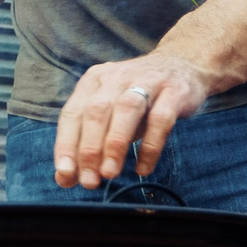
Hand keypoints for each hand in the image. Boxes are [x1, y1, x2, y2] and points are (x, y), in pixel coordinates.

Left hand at [57, 52, 211, 187]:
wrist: (182, 65)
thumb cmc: (137, 97)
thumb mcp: (110, 113)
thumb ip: (87, 143)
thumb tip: (65, 178)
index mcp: (94, 81)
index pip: (72, 114)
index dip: (66, 145)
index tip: (64, 174)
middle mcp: (117, 77)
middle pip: (96, 112)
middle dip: (89, 150)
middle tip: (88, 181)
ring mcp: (147, 81)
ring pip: (126, 110)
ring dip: (114, 144)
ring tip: (109, 174)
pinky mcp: (174, 92)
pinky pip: (161, 119)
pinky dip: (150, 147)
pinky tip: (143, 169)